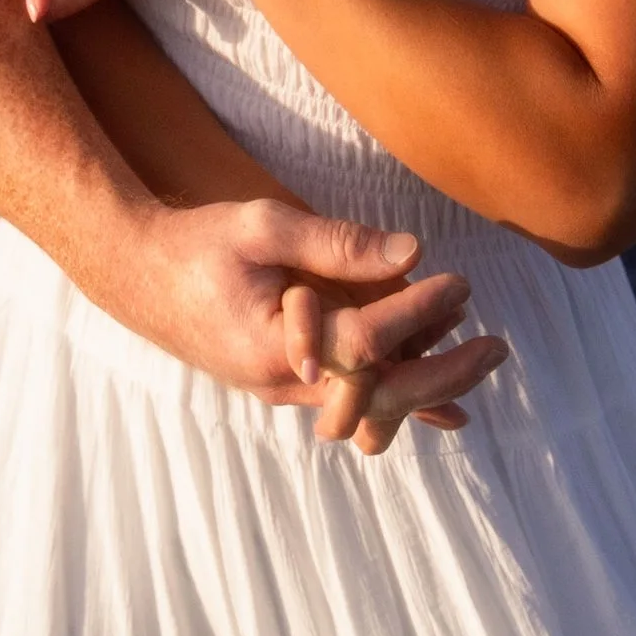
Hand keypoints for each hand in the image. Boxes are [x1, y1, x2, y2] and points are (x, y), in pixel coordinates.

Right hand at [133, 202, 505, 446]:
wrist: (136, 274)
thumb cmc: (197, 243)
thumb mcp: (263, 226)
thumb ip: (336, 242)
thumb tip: (411, 250)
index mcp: (274, 347)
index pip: (364, 342)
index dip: (418, 312)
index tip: (459, 282)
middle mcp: (283, 385)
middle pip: (379, 396)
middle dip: (443, 373)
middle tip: (498, 347)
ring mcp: (283, 392)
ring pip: (368, 408)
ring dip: (425, 388)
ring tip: (477, 361)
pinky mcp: (285, 385)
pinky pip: (351, 403)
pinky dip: (397, 402)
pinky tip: (444, 409)